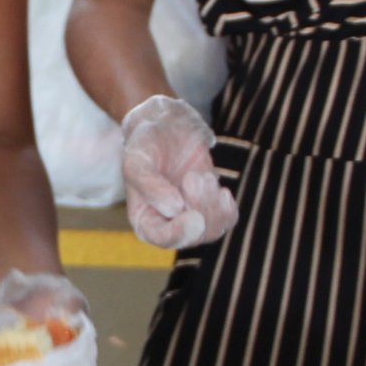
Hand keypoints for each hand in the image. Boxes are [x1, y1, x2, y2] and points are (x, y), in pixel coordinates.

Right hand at [120, 95, 237, 249]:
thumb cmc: (146, 143)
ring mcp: (190, 218)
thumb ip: (149, 184)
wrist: (168, 126)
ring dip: (213, 203)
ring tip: (203, 176)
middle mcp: (167, 224)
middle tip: (193, 176)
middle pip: (192, 237)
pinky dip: (227, 207)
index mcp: (145, 219)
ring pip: (212, 230)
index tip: (194, 216)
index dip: (179, 233)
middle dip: (200, 207)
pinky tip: (220, 190)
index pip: (162, 239)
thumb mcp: (138, 159)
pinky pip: (227, 221)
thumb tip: (174, 209)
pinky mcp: (210, 208)